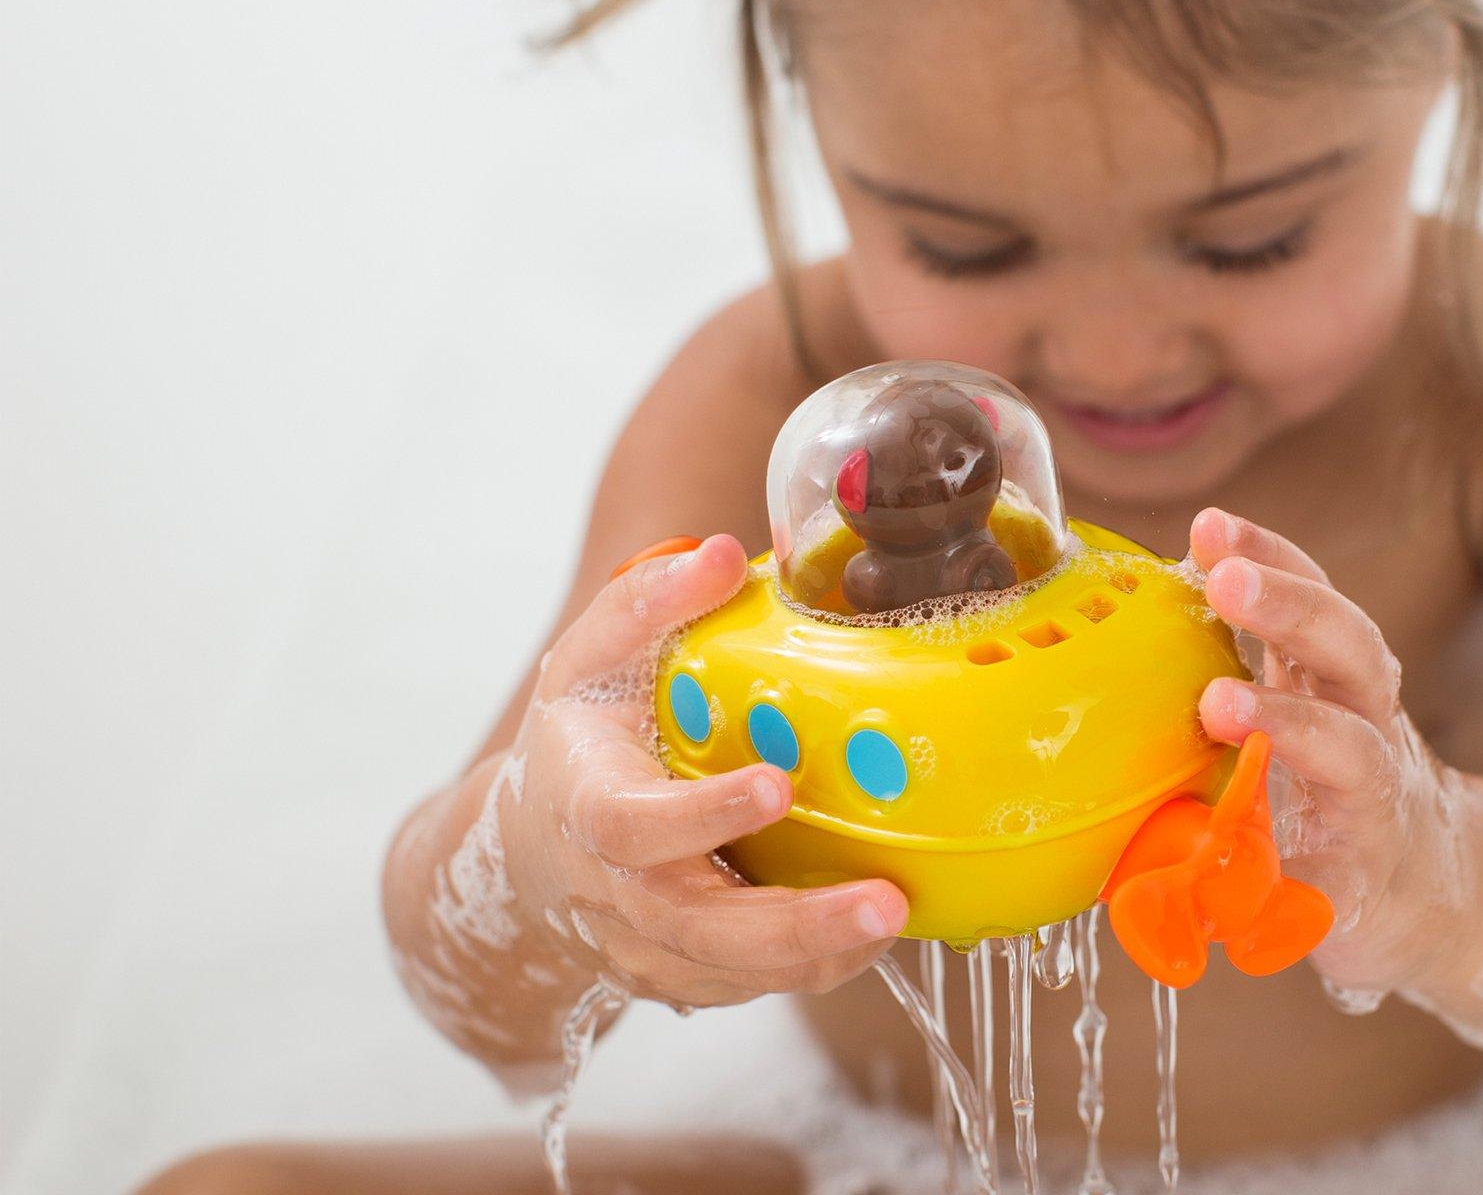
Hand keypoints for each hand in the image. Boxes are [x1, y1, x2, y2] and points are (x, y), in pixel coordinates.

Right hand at [501, 535, 906, 1008]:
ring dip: (814, 955)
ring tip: (894, 918)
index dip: (701, 816)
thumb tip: (720, 554)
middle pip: (694, 927)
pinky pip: (743, 987)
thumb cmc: (577, 737)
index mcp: (586, 803)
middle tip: (880, 902)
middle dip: (790, 925)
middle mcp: (610, 891)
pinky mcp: (680, 974)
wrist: (529, 847)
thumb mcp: (590, 656)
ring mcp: (644, 944)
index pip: (634, 825)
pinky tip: (871, 937)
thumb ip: (648, 600)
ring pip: (727, 972)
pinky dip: (807, 969)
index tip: (776, 786)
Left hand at [1191, 508, 1470, 997]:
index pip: (1313, 592)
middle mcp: (1366, 720)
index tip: (1210, 526)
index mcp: (1332, 672)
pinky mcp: (1363, 883)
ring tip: (1219, 703)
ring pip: (1354, 747)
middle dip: (1290, 606)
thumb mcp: (1281, 714)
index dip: (1269, 555)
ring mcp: (1373, 801)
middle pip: (1349, 645)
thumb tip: (1103, 639)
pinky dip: (1293, 872)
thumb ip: (1219, 676)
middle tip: (1225, 580)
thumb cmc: (1322, 786)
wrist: (1425, 886)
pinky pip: (1332, 877)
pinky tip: (1245, 873)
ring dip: (1289, 720)